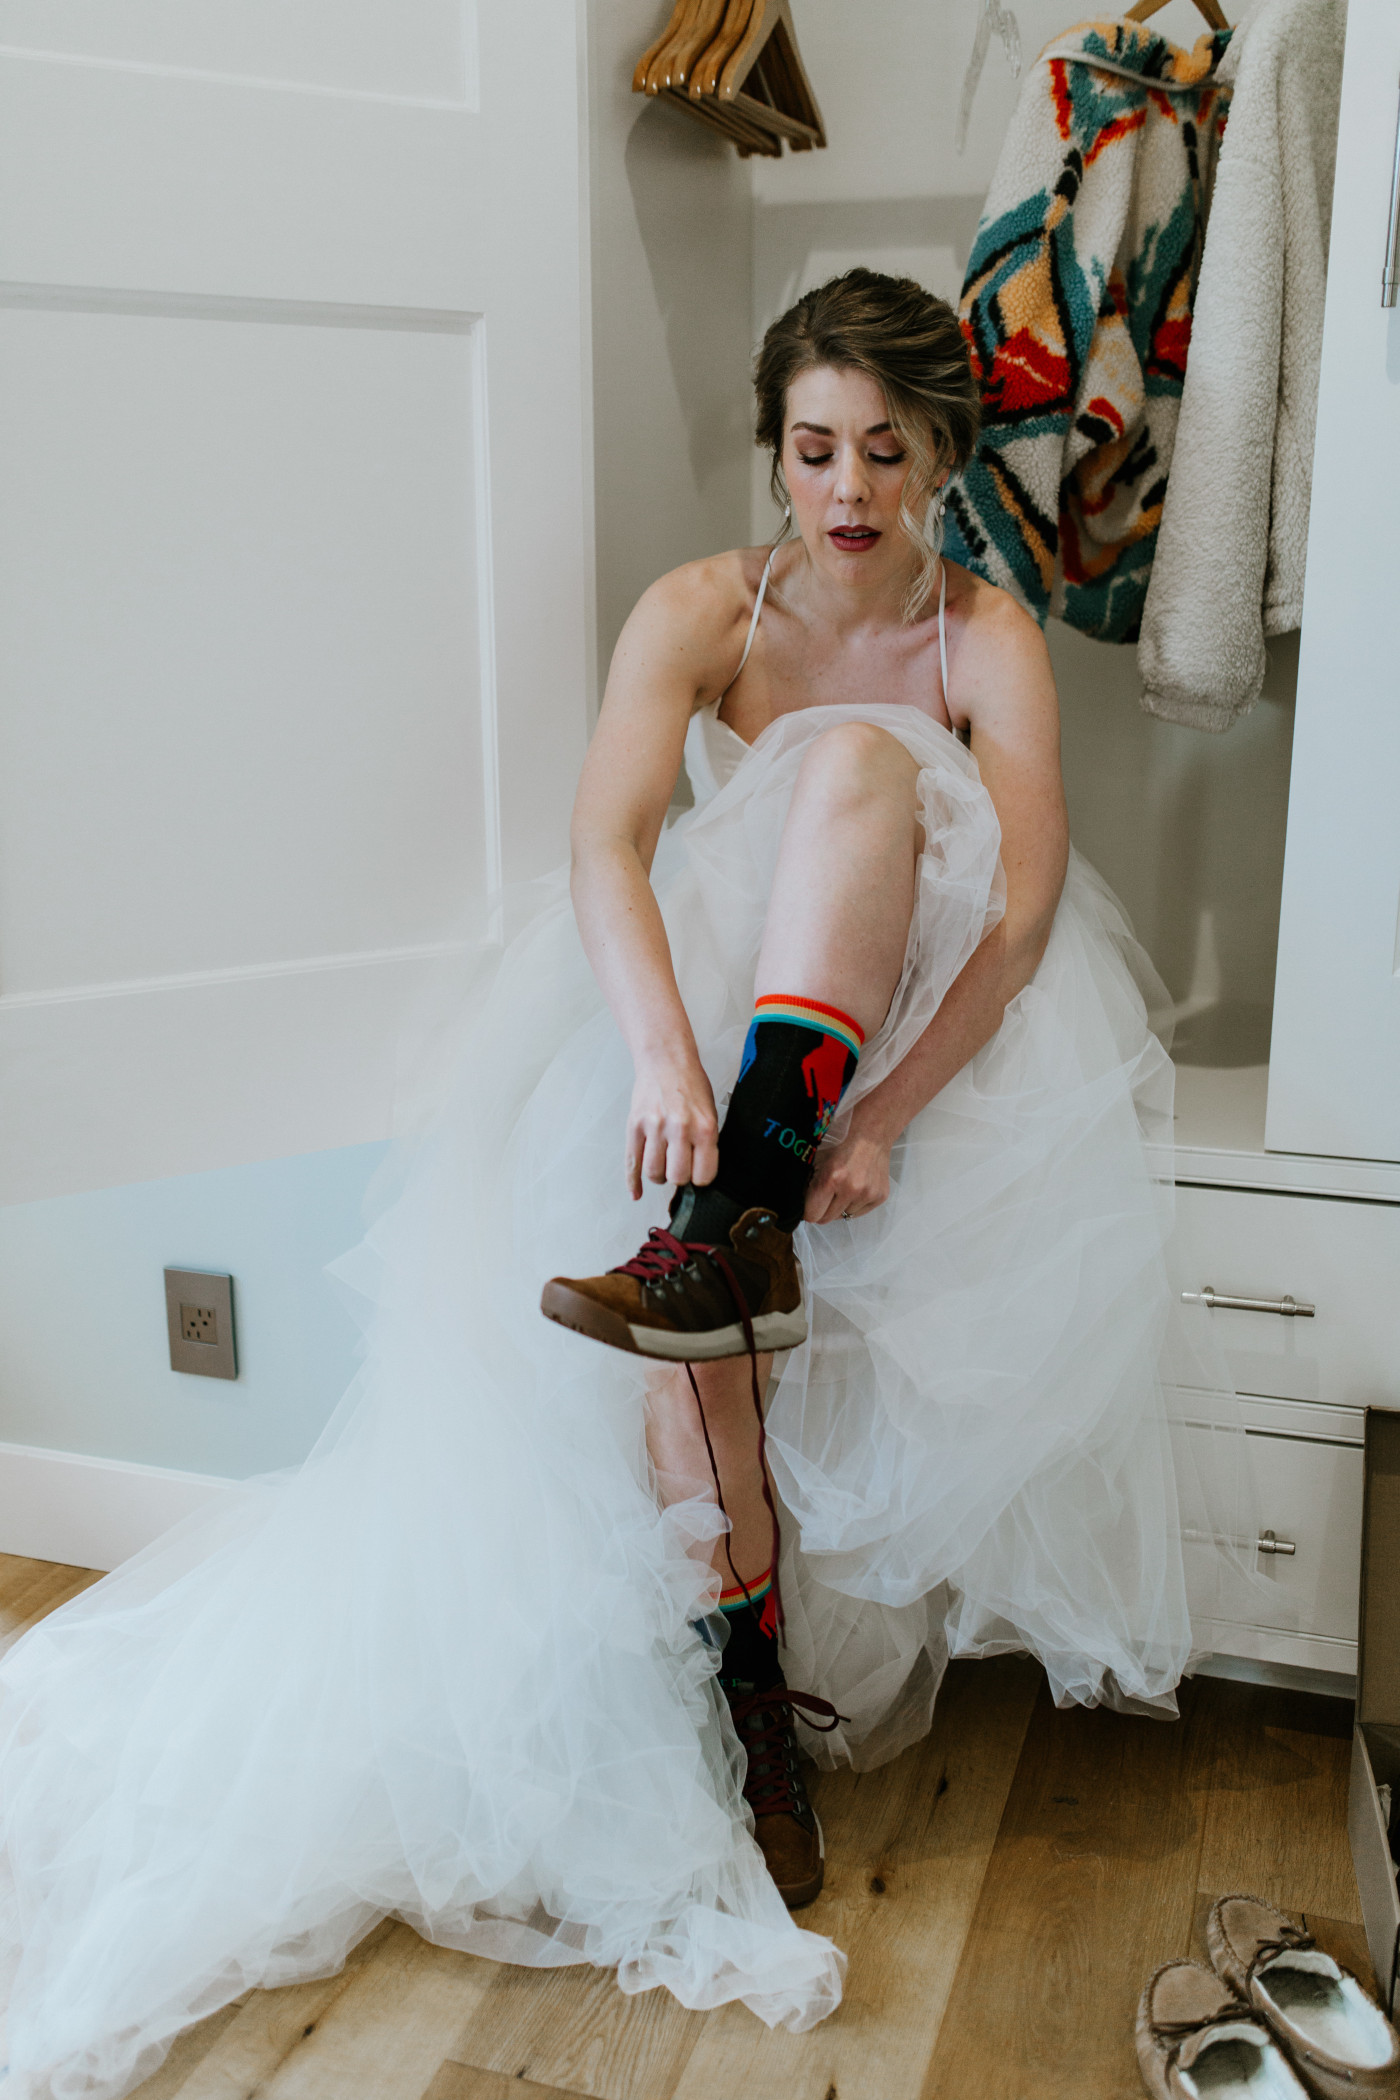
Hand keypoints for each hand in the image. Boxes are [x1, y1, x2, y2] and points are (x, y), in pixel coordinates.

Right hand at [626, 1052, 718, 1199]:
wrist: (666, 1060)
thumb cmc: (690, 1084)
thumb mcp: (710, 1112)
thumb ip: (705, 1142)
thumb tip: (699, 1172)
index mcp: (704, 1127)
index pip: (703, 1175)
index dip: (700, 1178)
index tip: (698, 1173)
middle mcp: (680, 1128)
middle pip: (677, 1177)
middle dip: (679, 1177)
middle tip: (679, 1167)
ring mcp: (655, 1127)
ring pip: (653, 1173)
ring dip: (658, 1176)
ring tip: (662, 1166)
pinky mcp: (635, 1125)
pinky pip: (632, 1162)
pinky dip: (633, 1182)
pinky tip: (636, 1192)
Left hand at [804, 1124, 893, 1224]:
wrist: (871, 1132)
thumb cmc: (841, 1141)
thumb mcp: (816, 1159)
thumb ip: (807, 1184)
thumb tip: (800, 1204)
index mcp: (831, 1179)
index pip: (812, 1215)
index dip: (807, 1210)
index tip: (808, 1204)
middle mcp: (851, 1189)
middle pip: (827, 1219)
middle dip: (822, 1209)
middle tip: (824, 1194)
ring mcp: (868, 1194)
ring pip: (844, 1216)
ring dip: (839, 1206)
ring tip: (842, 1186)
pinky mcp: (880, 1196)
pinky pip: (859, 1212)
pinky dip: (854, 1204)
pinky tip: (854, 1187)